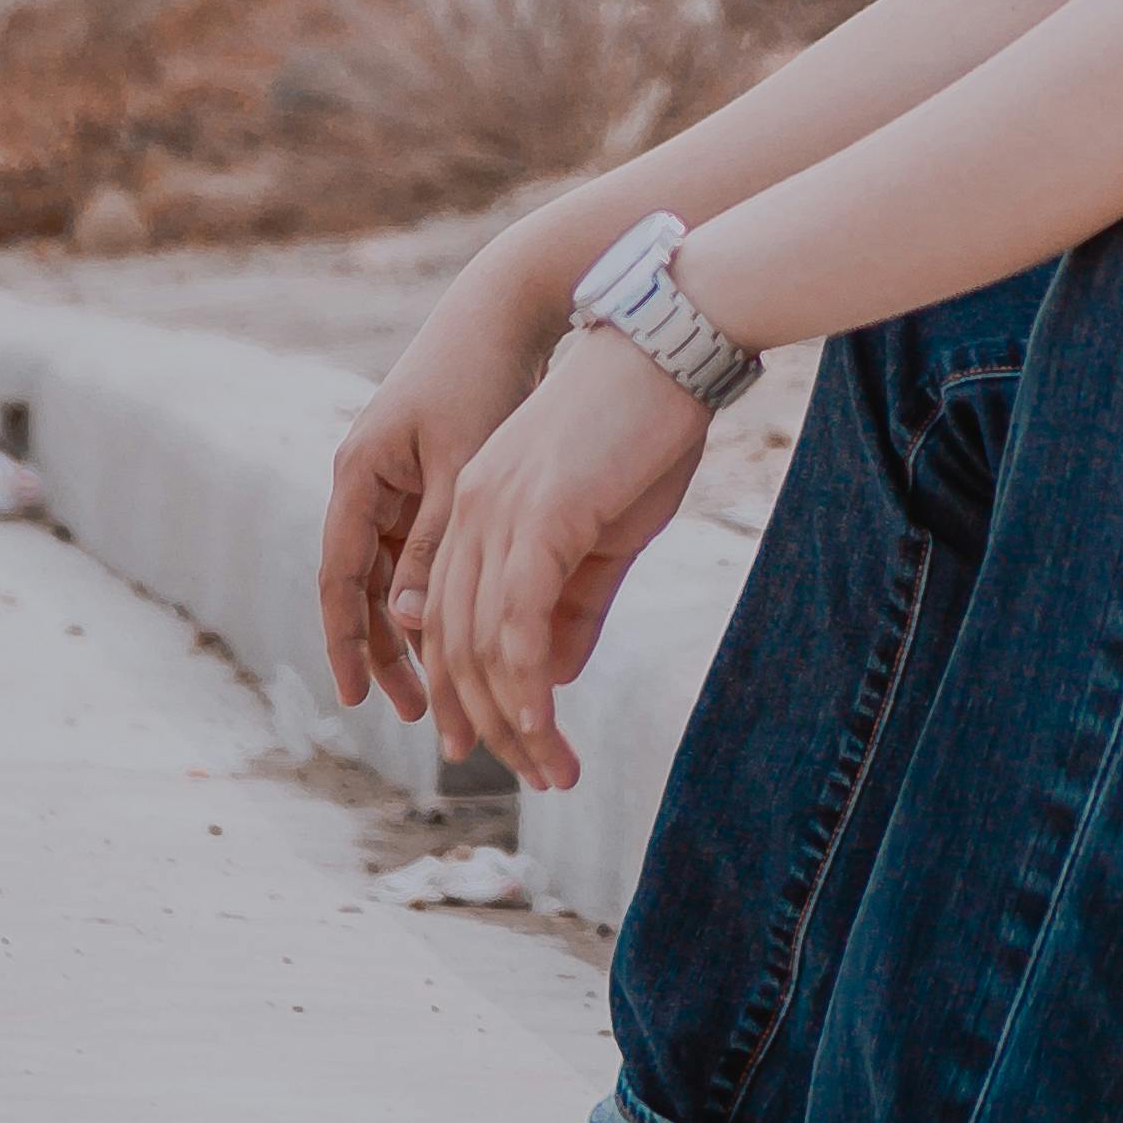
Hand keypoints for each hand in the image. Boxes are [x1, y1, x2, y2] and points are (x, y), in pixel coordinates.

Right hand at [316, 242, 567, 719]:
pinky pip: (421, 544)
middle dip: (386, 649)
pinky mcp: (426, 471)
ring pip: (394, 571)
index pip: (338, 580)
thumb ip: (433, 542)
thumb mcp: (460, 468)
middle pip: (362, 585)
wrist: (508, 308)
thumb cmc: (484, 379)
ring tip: (447, 682)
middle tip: (416, 711)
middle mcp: (365, 479)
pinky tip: (469, 624)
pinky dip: (438, 585)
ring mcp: (394, 475)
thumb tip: (405, 620)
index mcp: (359, 475)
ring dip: (415, 624)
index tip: (356, 702)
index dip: (346, 644)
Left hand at [411, 326, 708, 790]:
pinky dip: (525, 686)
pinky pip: (516, 623)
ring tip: (552, 771)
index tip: (503, 747)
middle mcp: (470, 515)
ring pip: (481, 646)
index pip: (450, 622)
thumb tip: (555, 674)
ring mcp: (497, 515)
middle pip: (453, 646)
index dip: (468, 693)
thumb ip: (576, 598)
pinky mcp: (539, 518)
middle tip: (536, 778)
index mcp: (475, 510)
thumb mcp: (608, 526)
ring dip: (515, 721)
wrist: (672, 344)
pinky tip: (542, 728)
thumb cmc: (646, 427)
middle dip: (489, 723)